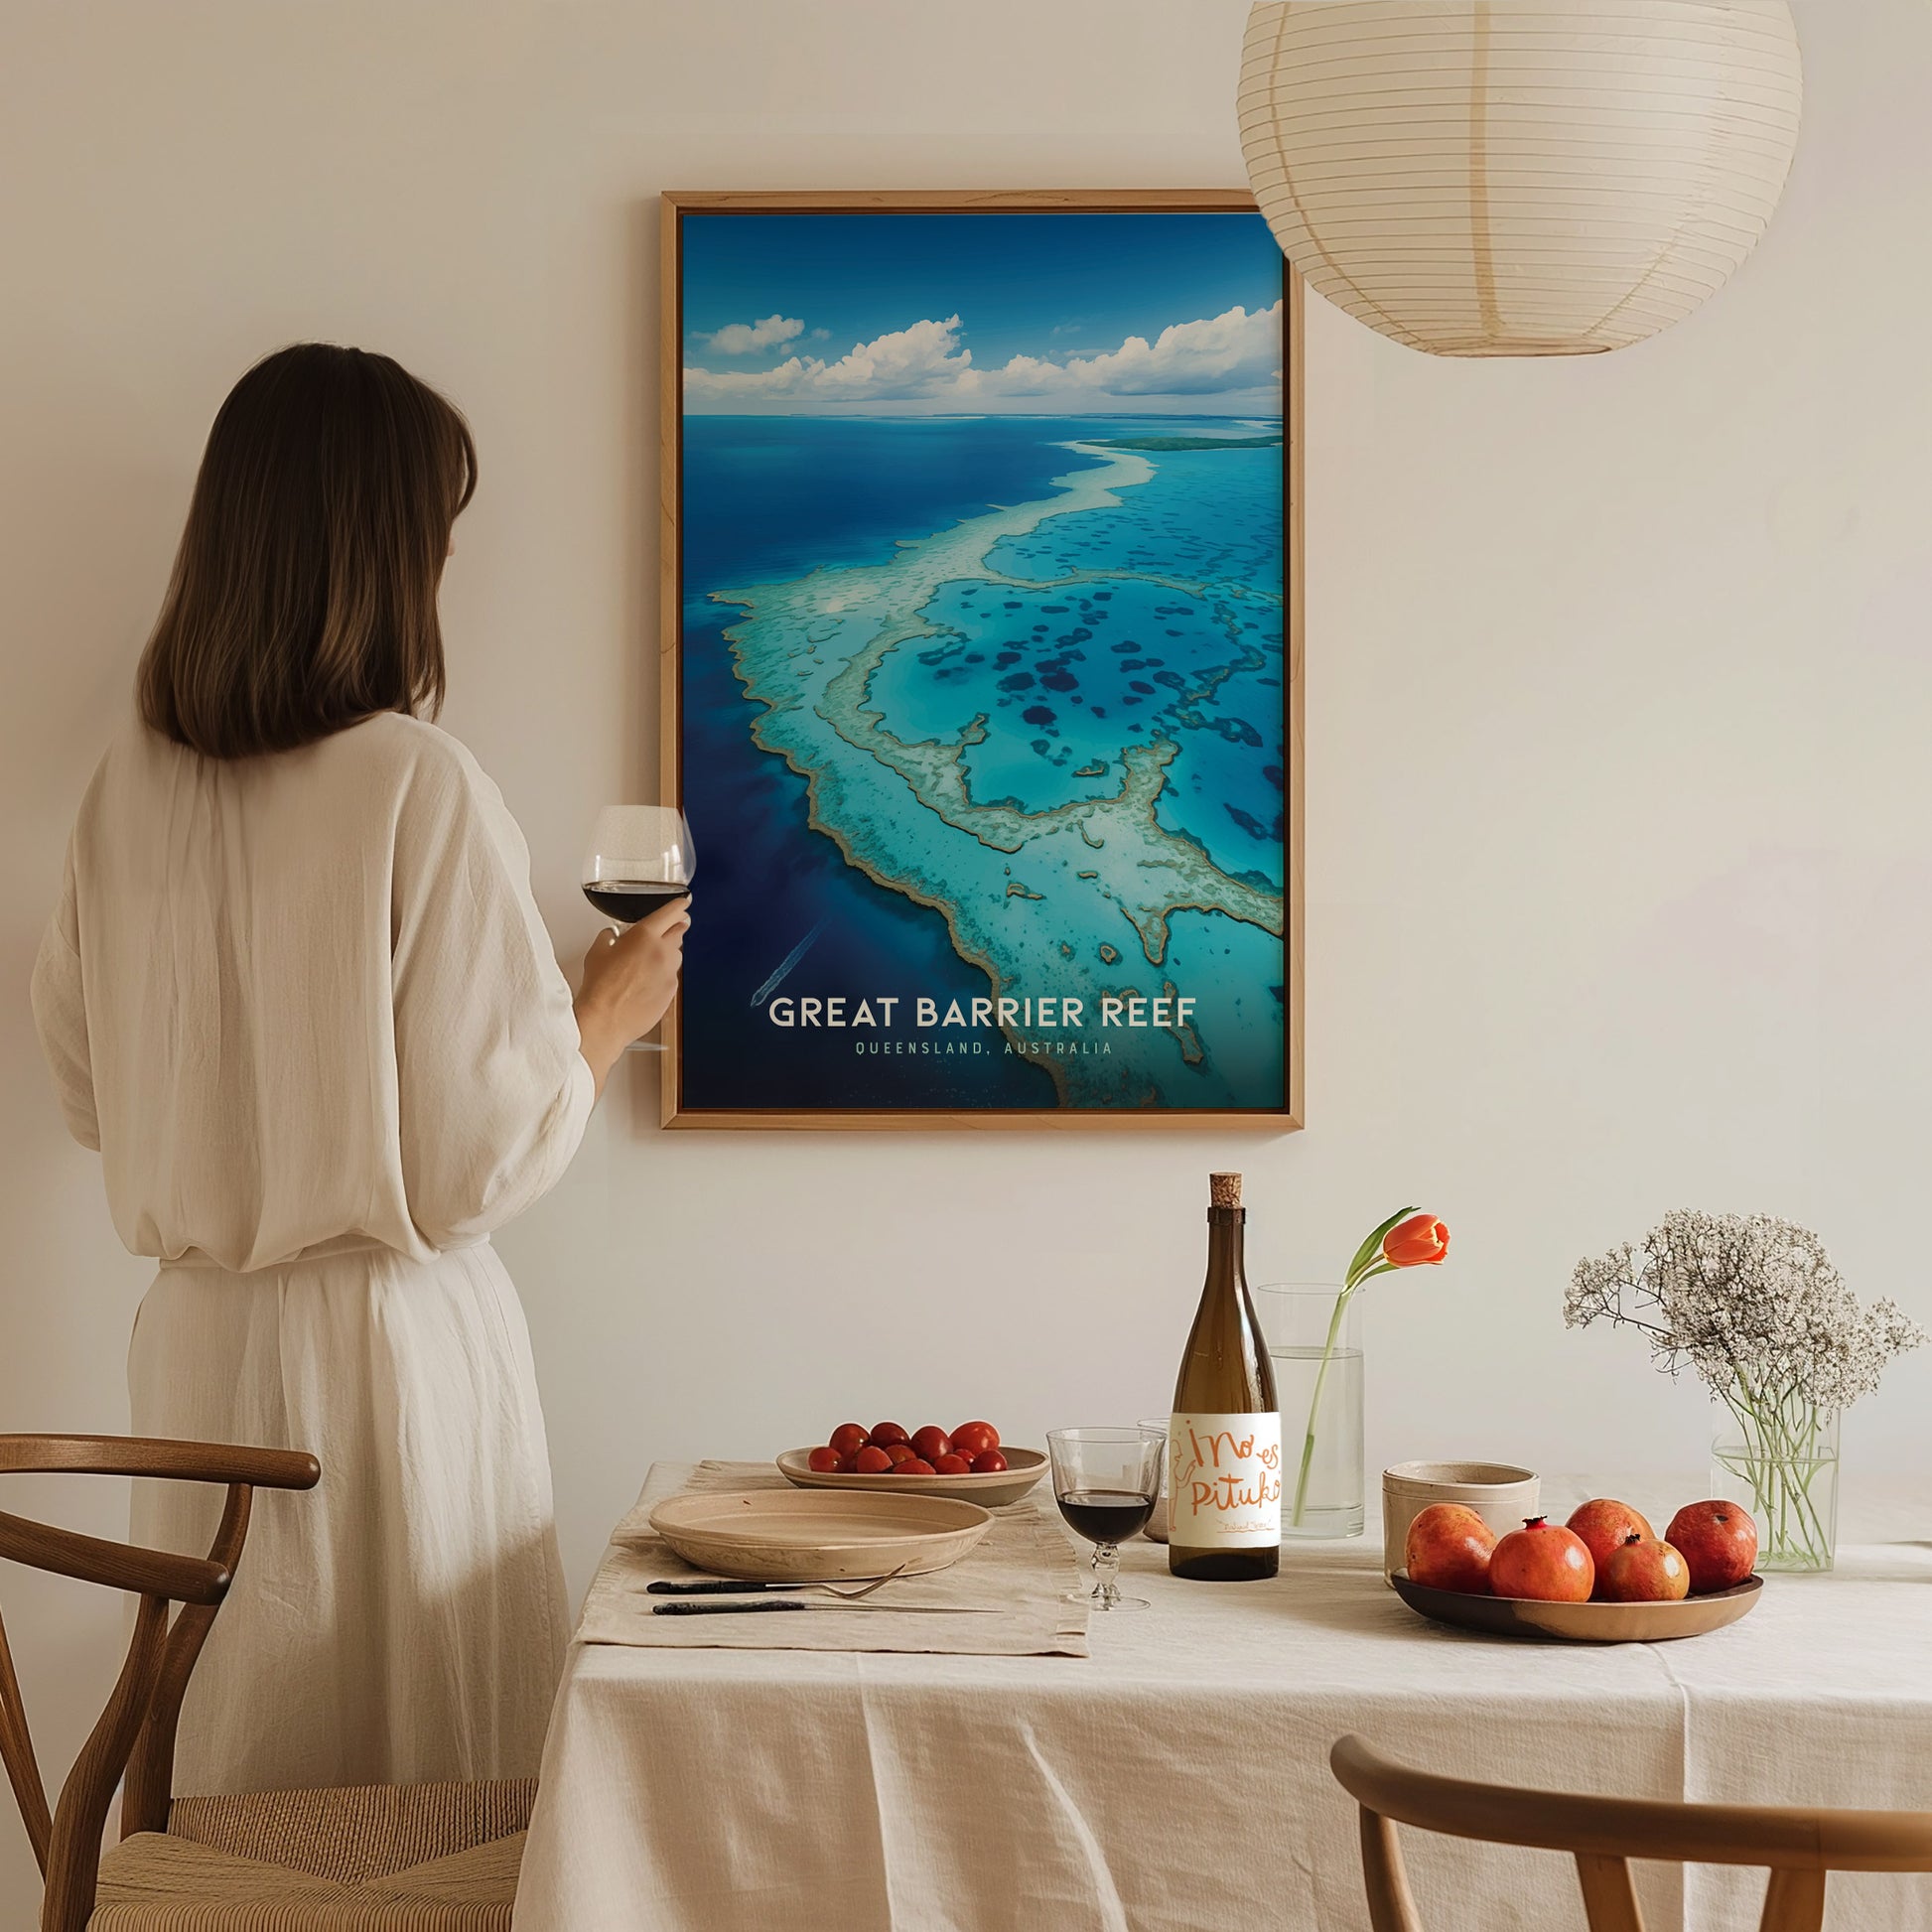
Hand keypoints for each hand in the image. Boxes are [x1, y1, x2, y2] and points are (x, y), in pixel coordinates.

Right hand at [574, 896, 689, 1094]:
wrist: (606, 1020)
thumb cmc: (600, 987)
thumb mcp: (597, 952)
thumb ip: (609, 937)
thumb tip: (612, 935)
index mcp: (645, 935)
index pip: (671, 912)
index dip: (679, 906)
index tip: (683, 903)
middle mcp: (663, 952)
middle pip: (679, 931)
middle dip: (676, 927)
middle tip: (670, 927)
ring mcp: (670, 973)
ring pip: (677, 955)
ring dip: (668, 953)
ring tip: (650, 961)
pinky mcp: (672, 992)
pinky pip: (672, 977)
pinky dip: (664, 975)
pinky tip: (647, 982)